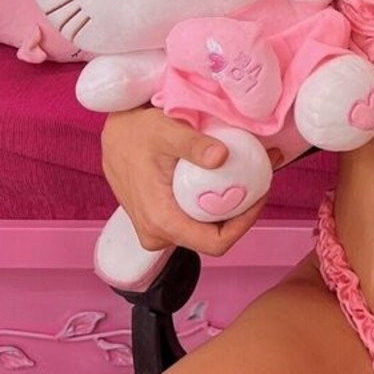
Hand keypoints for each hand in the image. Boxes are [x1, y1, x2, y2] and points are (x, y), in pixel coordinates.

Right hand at [100, 105, 281, 257]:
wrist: (112, 134)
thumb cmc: (136, 132)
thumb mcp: (166, 131)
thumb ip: (193, 145)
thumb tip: (221, 157)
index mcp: (161, 221)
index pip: (215, 243)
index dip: (245, 223)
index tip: (260, 194)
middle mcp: (158, 234)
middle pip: (213, 236)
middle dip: (242, 211)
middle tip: (260, 179)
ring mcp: (157, 229)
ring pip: (203, 228)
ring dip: (228, 206)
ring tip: (249, 176)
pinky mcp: (159, 219)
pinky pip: (193, 218)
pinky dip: (212, 202)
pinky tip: (227, 179)